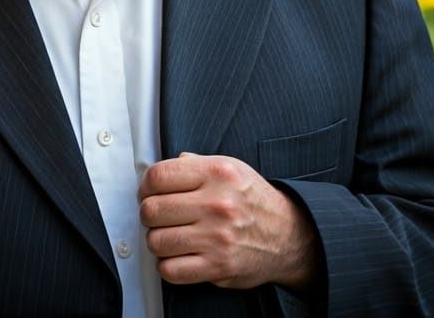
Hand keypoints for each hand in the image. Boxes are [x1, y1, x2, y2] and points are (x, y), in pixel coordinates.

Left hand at [138, 153, 318, 289]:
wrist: (288, 235)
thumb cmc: (253, 200)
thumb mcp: (231, 167)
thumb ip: (196, 163)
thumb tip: (165, 168)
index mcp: (217, 172)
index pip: (159, 176)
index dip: (146, 185)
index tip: (148, 192)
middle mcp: (217, 203)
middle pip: (152, 209)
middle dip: (148, 214)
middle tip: (157, 216)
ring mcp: (217, 237)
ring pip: (156, 241)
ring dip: (157, 240)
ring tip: (169, 236)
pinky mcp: (218, 267)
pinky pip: (170, 270)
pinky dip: (168, 265)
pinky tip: (178, 255)